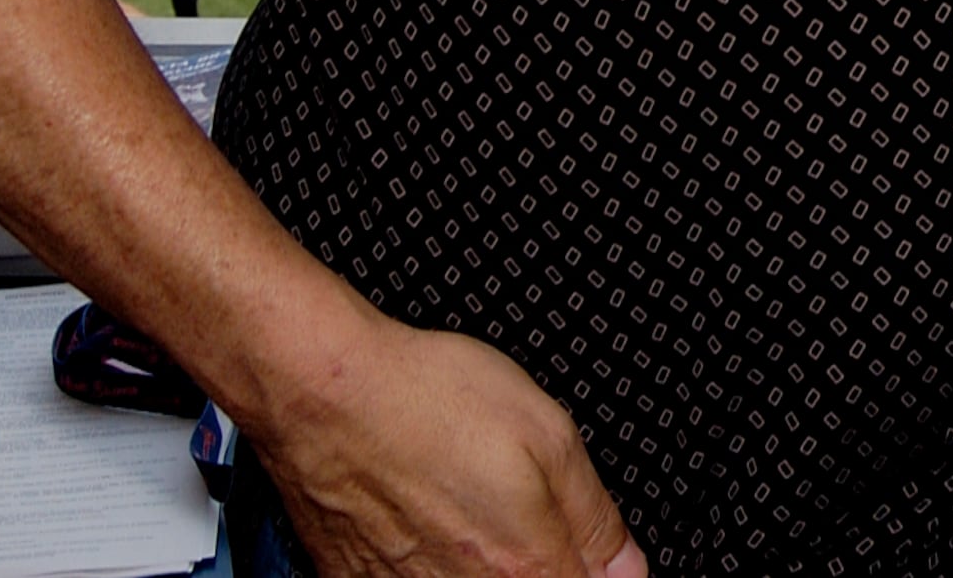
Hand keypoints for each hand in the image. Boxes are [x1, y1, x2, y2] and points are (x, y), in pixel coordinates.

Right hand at [250, 316, 645, 577]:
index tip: (585, 548)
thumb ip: (596, 520)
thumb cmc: (426, 401)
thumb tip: (629, 570)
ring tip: (461, 507)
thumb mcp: (549, 437)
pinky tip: (421, 518)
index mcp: (524, 570)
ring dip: (479, 563)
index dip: (594, 569)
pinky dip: (428, 563)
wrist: (324, 391)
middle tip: (514, 513)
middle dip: (536, 560)